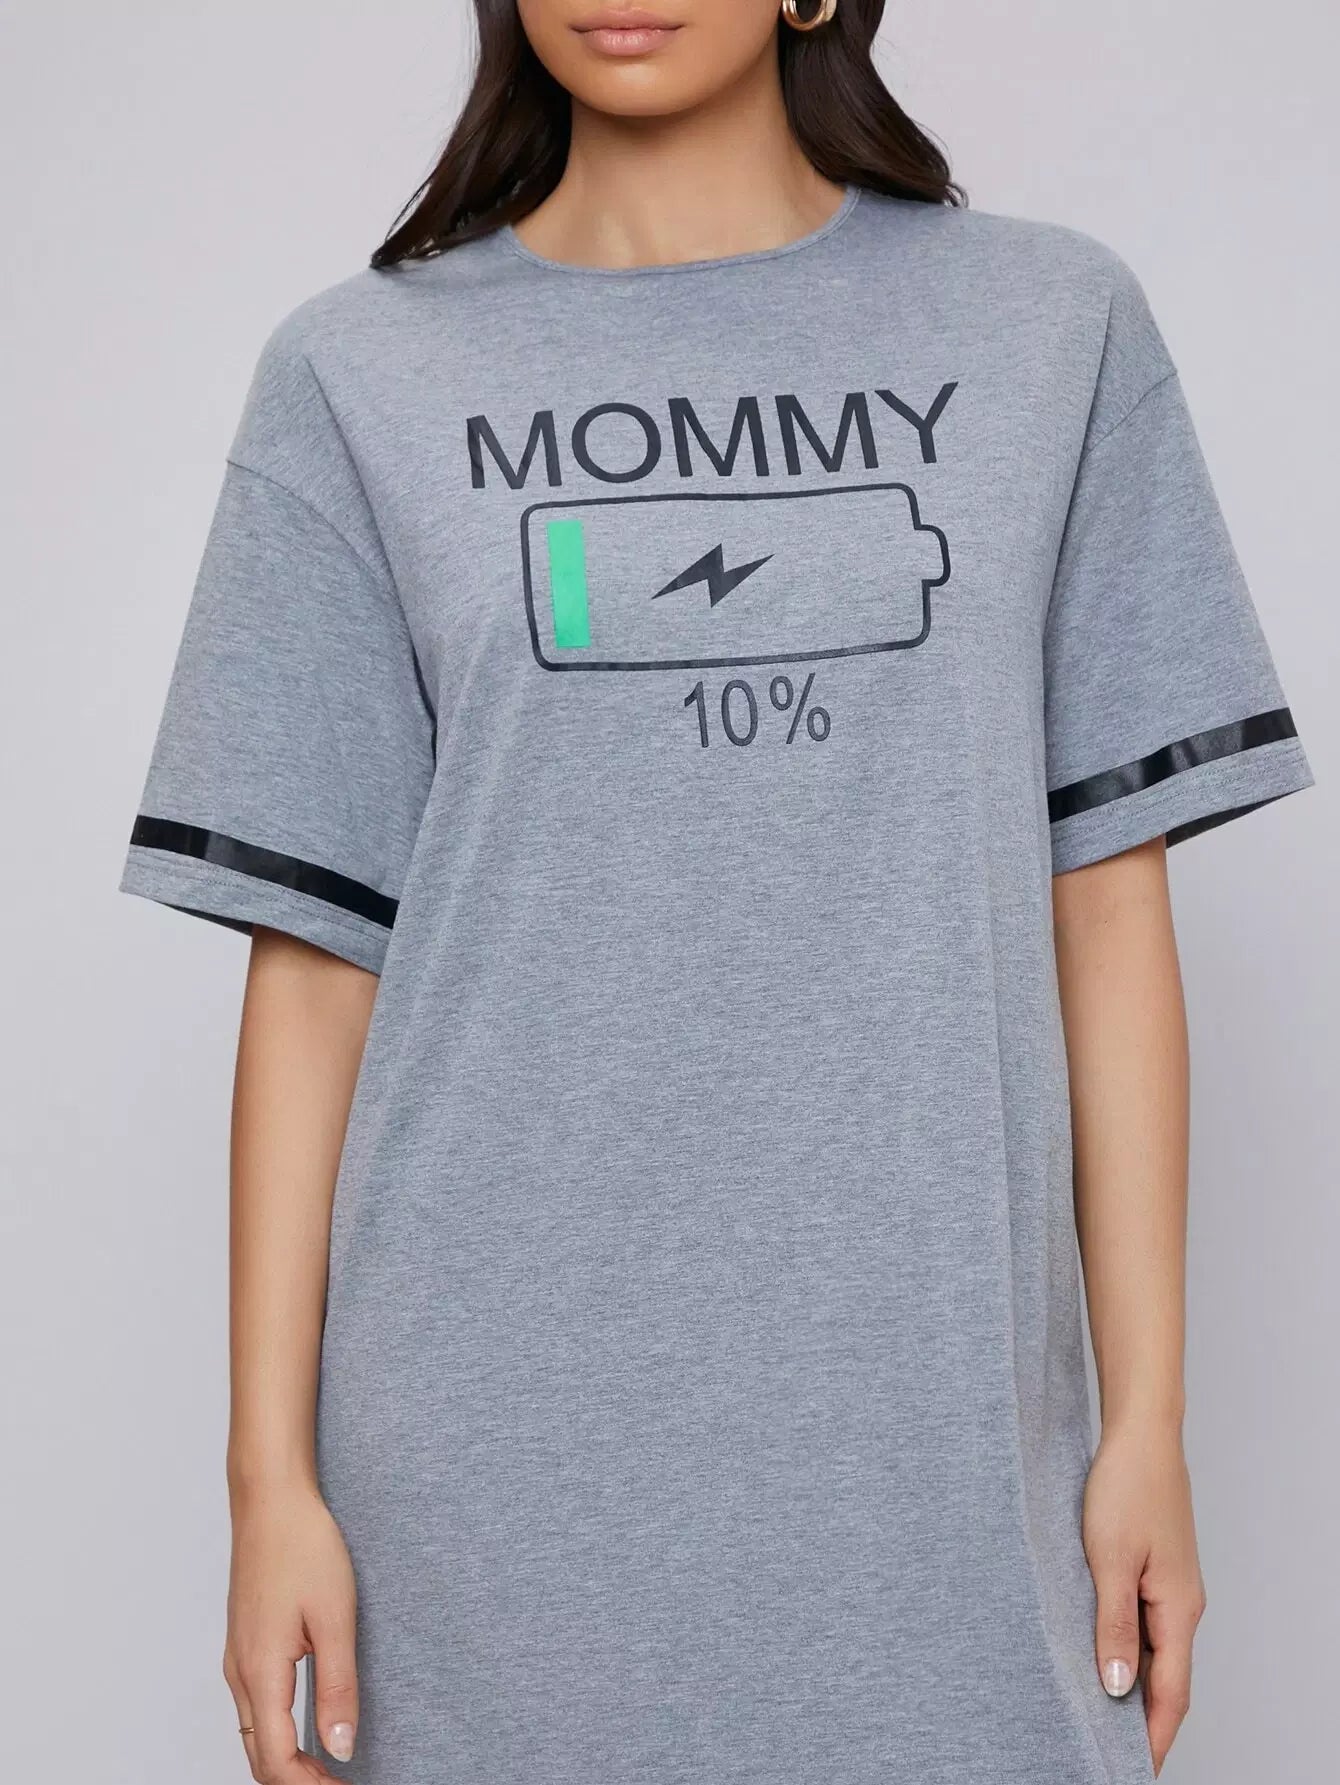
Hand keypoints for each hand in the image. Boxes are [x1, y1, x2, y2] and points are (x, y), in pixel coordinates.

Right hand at [223, 1480, 358, 1781]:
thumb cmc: (303, 1547)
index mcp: (261, 1671)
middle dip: (296, 1782)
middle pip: (259, 1757)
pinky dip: (276, 1734)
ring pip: (254, 1734)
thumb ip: (337, 1687)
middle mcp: (240, 1673)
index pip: (277, 1761)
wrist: (270, 1500)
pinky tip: (304, 1729)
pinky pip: (254, 1708)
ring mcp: (237, 1659)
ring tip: (328, 1768)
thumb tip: (340, 1749)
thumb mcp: (335, 1617)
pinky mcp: (244, 1644)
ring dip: (286, 1761)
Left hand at [1082, 1421, 1205, 1775]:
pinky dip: (1125, 1645)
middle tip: (1106, 1751)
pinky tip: (1099, 1650)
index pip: (1170, 1694)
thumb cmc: (1126, 1487)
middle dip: (1141, 1720)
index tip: (1130, 1770)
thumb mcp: (1111, 1560)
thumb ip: (1114, 1626)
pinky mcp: (1155, 1566)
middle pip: (1166, 1678)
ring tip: (1097, 1713)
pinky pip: (1144, 1620)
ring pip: (1154, 1649)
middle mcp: (1181, 1604)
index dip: (1151, 1737)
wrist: (1141, 1433)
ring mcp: (1170, 1585)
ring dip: (1132, 1682)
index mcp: (1178, 1610)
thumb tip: (1118, 1687)